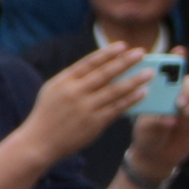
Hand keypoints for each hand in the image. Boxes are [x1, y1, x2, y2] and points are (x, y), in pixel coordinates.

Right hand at [26, 41, 159, 165]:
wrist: (39, 142)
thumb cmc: (47, 114)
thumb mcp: (53, 90)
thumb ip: (72, 78)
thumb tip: (99, 66)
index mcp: (63, 82)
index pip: (89, 63)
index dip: (107, 53)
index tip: (123, 45)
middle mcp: (75, 93)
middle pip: (105, 73)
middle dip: (125, 62)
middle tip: (142, 52)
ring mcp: (85, 108)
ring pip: (115, 91)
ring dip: (134, 80)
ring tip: (149, 72)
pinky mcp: (94, 123)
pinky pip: (117, 108)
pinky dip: (131, 99)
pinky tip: (142, 92)